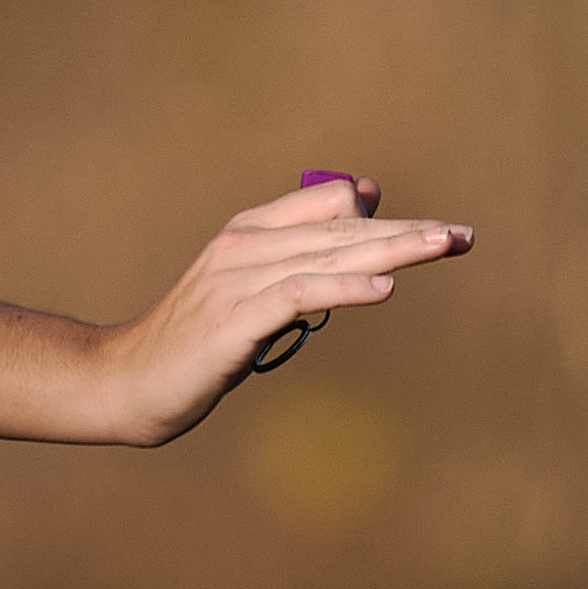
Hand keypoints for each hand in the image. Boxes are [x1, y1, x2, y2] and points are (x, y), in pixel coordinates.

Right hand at [92, 174, 471, 444]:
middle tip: (463, 237)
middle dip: (407, 233)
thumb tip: (357, 212)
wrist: (124, 382)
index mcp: (250, 231)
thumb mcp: (252, 292)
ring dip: (391, 250)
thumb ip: (298, 256)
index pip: (332, 206)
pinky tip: (383, 288)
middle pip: (341, 229)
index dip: (388, 217)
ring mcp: (236, 281)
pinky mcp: (231, 321)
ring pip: (328, 255)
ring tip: (441, 247)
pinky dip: (343, 287)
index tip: (441, 233)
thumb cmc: (195, 342)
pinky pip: (297, 295)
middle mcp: (245, 246)